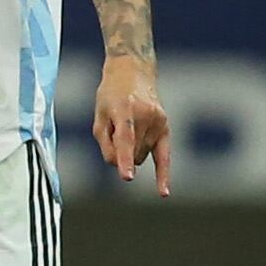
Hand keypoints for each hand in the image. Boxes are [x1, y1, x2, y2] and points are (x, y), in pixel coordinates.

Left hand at [94, 55, 173, 195]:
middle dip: (120, 153)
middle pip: (131, 152)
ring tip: (128, 127)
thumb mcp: (98, 115)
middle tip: (113, 130)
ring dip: (132, 152)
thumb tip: (119, 166)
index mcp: (124, 109)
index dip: (125, 159)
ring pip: (142, 156)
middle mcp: (146, 116)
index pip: (125, 139)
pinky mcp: (167, 126)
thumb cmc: (110, 95)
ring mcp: (159, 121)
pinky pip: (164, 157)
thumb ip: (105, 142)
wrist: (133, 72)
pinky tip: (163, 193)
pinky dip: (162, 174)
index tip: (127, 176)